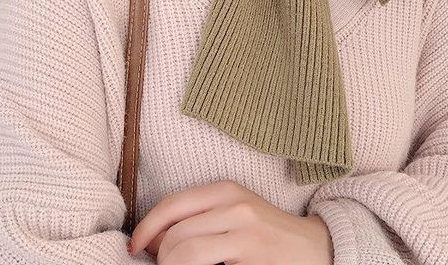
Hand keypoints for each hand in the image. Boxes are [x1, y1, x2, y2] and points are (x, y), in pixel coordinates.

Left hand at [127, 179, 332, 264]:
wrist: (313, 248)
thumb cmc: (265, 231)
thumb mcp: (233, 211)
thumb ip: (199, 216)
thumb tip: (153, 237)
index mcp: (226, 190)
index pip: (172, 205)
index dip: (146, 228)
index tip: (135, 247)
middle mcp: (235, 208)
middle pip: (176, 234)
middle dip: (160, 257)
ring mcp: (246, 235)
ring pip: (187, 253)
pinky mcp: (254, 261)